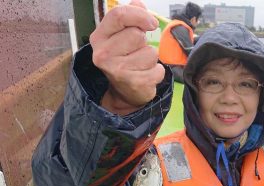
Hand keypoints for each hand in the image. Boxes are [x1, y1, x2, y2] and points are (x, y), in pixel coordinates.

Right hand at [89, 0, 164, 114]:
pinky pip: (158, 70)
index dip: (140, 15)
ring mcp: (117, 70)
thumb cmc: (124, 59)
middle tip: (137, 51)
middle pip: (137, 35)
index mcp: (99, 37)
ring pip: (150, 53)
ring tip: (141, 64)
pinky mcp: (133, 83)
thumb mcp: (121, 36)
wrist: (123, 92)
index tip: (151, 23)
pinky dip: (157, 72)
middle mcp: (103, 54)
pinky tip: (146, 75)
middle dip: (144, 42)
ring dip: (151, 58)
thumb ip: (130, 18)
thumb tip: (138, 3)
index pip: (119, 15)